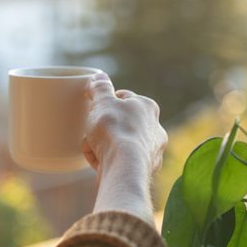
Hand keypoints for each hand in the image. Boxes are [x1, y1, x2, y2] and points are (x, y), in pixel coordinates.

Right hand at [83, 73, 167, 220]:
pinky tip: (98, 161)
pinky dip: (108, 160)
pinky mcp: (143, 170)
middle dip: (104, 127)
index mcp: (148, 107)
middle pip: (122, 123)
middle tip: (91, 130)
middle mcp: (155, 129)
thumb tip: (98, 76)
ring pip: (121, 143)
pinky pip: (121, 162)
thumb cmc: (115, 131)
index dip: (106, 102)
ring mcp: (152, 151)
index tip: (94, 108)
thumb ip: (100, 88)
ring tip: (92, 147)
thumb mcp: (102, 102)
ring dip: (104, 144)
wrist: (123, 167)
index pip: (125, 98)